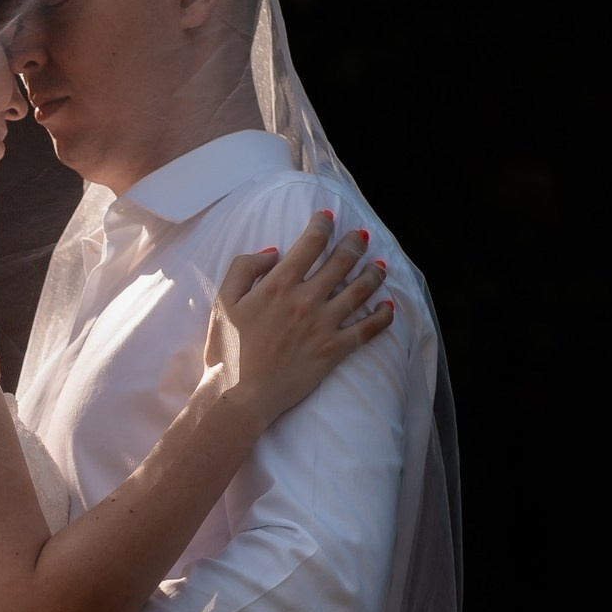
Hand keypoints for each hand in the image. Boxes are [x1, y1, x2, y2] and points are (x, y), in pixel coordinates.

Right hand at [206, 212, 393, 426]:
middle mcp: (307, 299)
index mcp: (279, 284)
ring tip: (379, 266)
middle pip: (342, 261)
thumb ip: (244, 269)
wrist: (241, 394)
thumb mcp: (223, 302)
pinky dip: (382, 315)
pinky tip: (388, 306)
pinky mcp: (335, 349)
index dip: (322, 225)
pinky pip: (368, 328)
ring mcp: (324, 324)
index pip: (310, 243)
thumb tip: (273, 252)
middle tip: (362, 236)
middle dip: (355, 243)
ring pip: (360, 290)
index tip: (328, 218)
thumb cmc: (228, 350)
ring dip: (373, 274)